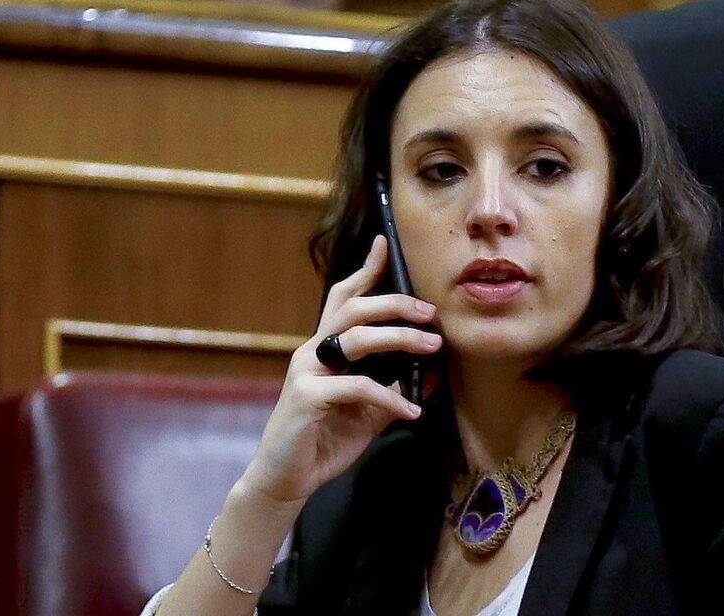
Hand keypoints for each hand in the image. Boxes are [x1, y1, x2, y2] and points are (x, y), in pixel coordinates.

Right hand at [238, 238, 442, 508]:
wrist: (288, 479)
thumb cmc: (326, 438)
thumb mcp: (370, 409)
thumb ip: (396, 387)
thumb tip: (435, 370)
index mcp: (326, 348)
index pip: (344, 298)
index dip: (365, 270)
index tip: (385, 244)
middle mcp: (313, 351)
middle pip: (354, 309)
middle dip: (396, 304)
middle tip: (431, 312)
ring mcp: (306, 372)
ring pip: (356, 339)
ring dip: (400, 339)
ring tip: (433, 347)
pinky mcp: (305, 397)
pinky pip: (357, 386)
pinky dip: (390, 396)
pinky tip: (411, 410)